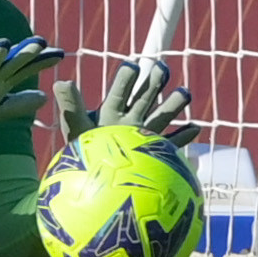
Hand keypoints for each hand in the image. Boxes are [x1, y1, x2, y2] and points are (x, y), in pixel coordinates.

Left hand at [64, 55, 195, 145]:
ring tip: (186, 92)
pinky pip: (172, 145)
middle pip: (144, 98)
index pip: (120, 91)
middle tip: (162, 66)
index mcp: (109, 114)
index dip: (126, 78)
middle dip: (153, 82)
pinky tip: (196, 127)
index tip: (134, 64)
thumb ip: (71, 105)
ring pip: (161, 117)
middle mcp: (128, 123)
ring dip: (173, 105)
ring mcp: (142, 139)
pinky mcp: (154, 156)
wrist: (95, 192)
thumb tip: (62, 81)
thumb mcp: (77, 128)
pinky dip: (183, 136)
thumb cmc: (84, 158)